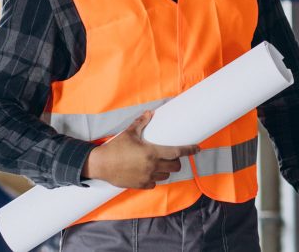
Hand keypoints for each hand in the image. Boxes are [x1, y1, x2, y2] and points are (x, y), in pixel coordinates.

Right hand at [82, 110, 199, 188]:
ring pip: (166, 175)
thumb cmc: (115, 147)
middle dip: (177, 161)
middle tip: (173, 157)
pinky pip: (154, 183)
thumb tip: (149, 113)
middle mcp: (152, 166)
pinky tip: (151, 173)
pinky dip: (155, 178)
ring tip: (162, 164)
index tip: (198, 149)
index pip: (177, 152)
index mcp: (152, 152)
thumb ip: (141, 123)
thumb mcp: (129, 133)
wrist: (100, 165)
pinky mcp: (140, 185)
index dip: (189, 150)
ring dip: (167, 169)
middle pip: (175, 166)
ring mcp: (147, 177)